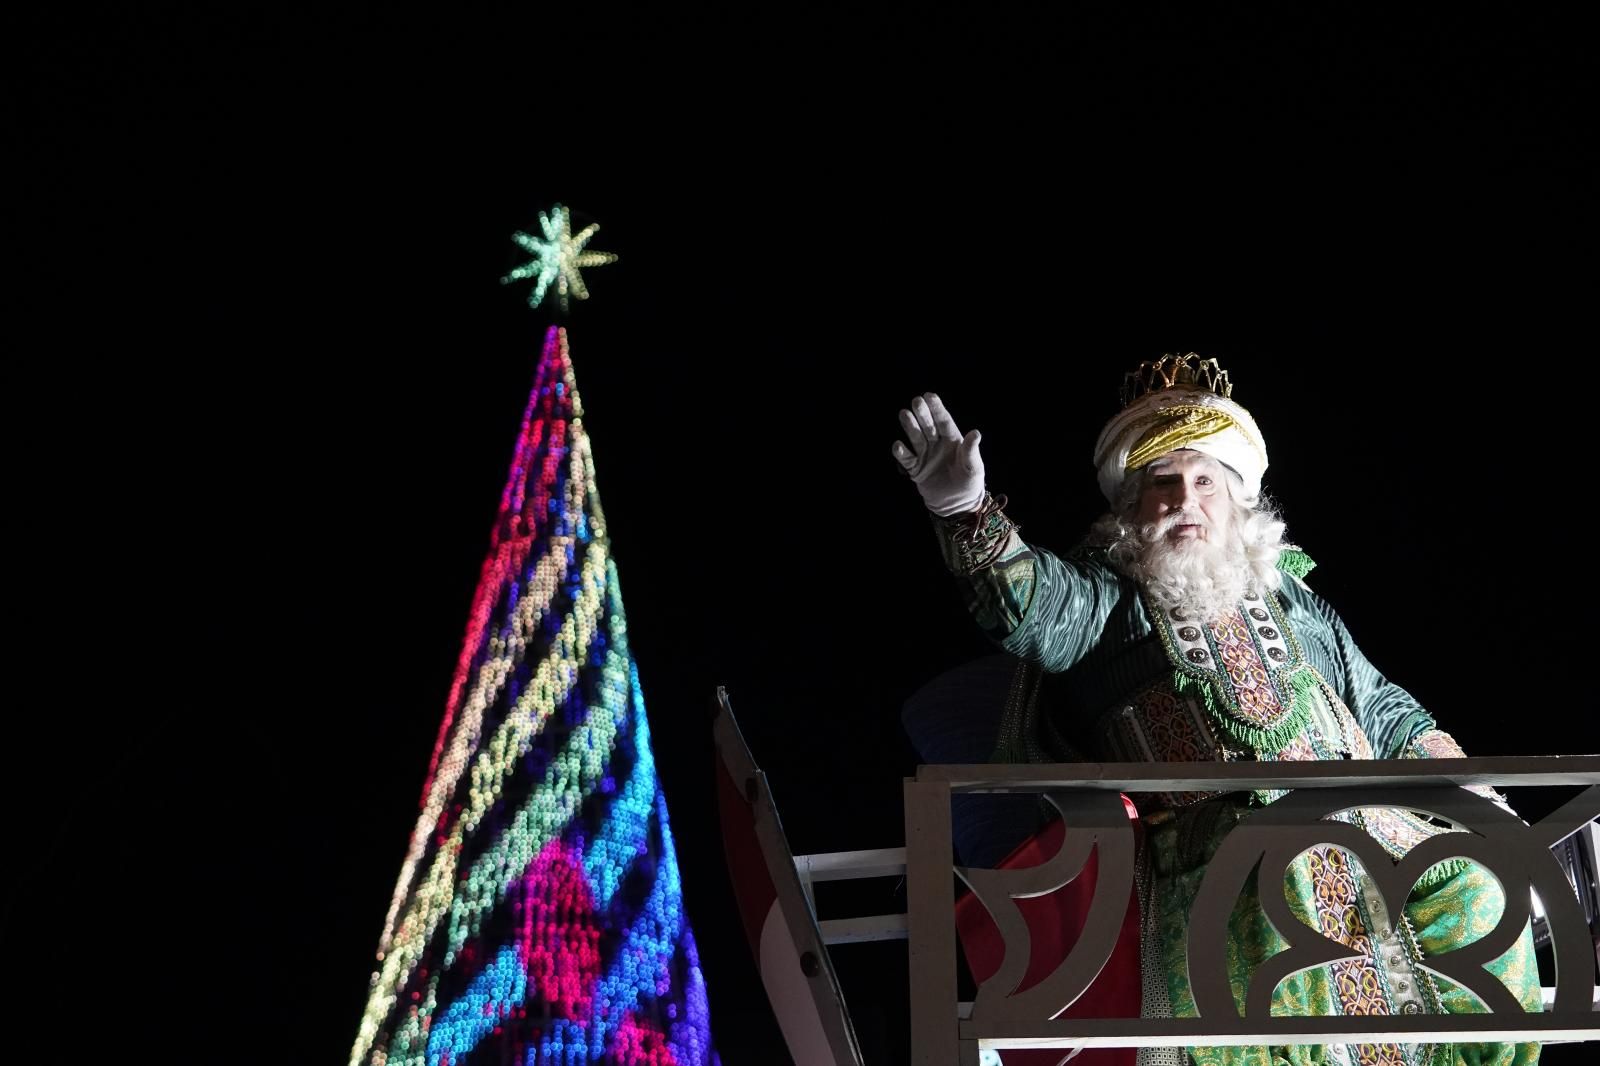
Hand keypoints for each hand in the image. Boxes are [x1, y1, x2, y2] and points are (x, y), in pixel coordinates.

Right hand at [892, 392, 985, 515]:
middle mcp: (937, 444)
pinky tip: (898, 446)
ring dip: (910, 427)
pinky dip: (901, 453)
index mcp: (952, 440)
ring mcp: (925, 456)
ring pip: (916, 438)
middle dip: (922, 414)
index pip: (944, 421)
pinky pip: (907, 459)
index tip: (929, 396)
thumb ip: (971, 450)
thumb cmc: (970, 483)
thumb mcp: (974, 467)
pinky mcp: (916, 469)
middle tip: (916, 401)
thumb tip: (975, 433)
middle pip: (928, 426)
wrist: (957, 505)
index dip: (937, 408)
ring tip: (904, 414)